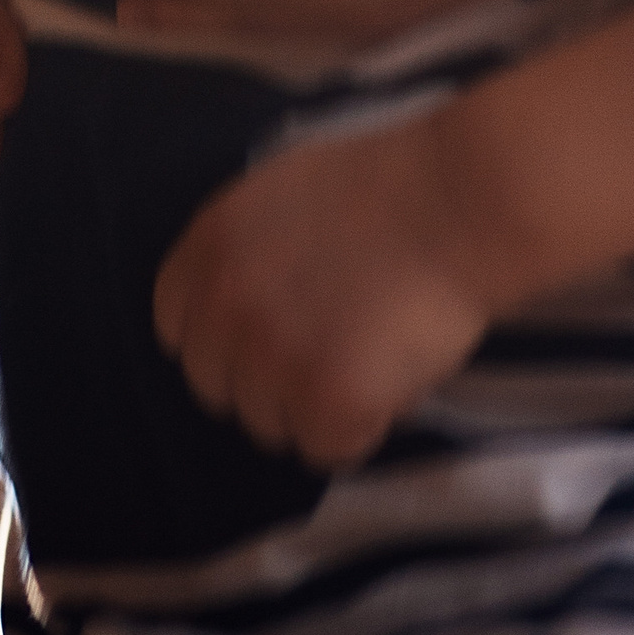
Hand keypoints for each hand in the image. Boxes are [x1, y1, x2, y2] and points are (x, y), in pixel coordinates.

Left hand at [154, 117, 496, 466]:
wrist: (456, 200)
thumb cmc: (387, 186)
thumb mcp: (280, 198)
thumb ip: (245, 255)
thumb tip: (242, 306)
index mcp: (208, 248)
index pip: (177, 329)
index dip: (225, 341)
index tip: (268, 337)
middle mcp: (223, 304)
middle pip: (218, 388)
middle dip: (267, 380)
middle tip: (328, 353)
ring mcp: (270, 356)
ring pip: (272, 425)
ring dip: (314, 408)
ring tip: (368, 358)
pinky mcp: (325, 398)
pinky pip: (328, 448)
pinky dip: (361, 426)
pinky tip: (391, 377)